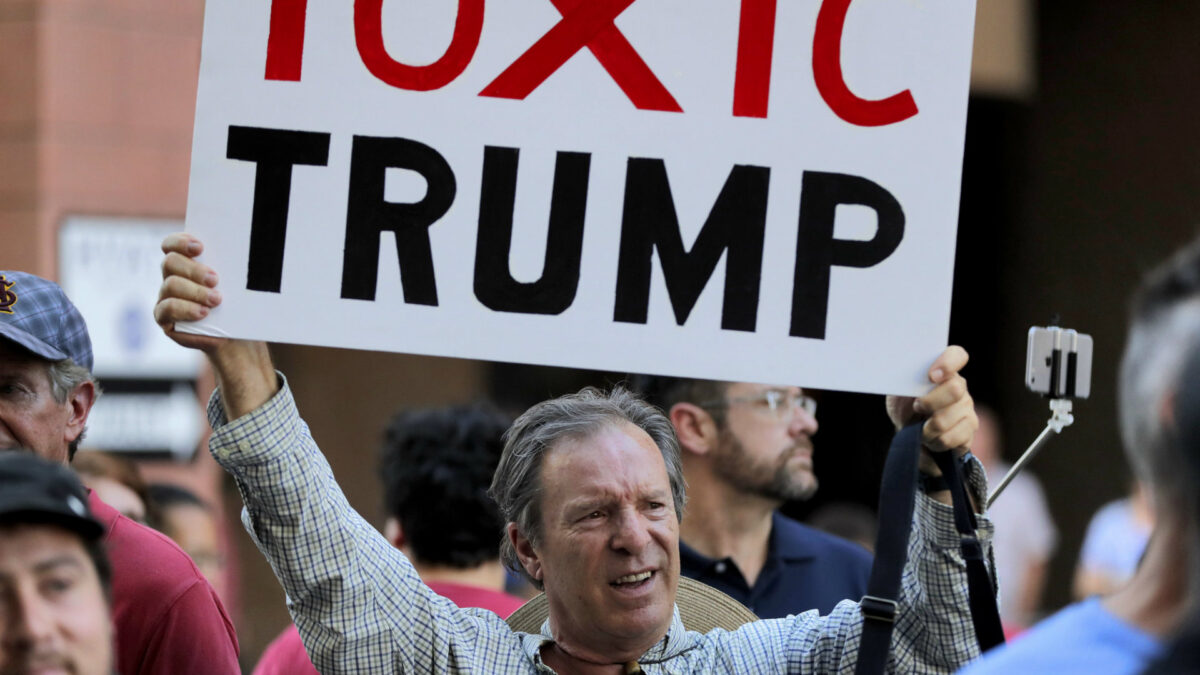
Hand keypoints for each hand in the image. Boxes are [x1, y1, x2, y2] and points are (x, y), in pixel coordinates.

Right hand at [154, 233, 277, 418]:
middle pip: (170, 262)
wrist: (239, 338)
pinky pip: (166, 309)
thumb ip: (234, 267)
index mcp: (188, 263)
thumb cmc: (239, 306)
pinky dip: (185, 309)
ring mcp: (166, 297)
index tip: (200, 247)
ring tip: (217, 300)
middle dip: (194, 269)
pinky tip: (203, 313)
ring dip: (195, 292)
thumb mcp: (239, 285)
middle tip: (215, 280)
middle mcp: (173, 277)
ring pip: (170, 285)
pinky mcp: (165, 318)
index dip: (181, 242)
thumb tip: (249, 250)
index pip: (172, 244)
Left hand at [885, 346, 976, 474]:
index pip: (957, 355)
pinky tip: (932, 438)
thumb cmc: (905, 407)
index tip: (931, 376)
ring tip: (921, 427)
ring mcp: (968, 408)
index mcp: (942, 370)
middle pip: (954, 389)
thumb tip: (904, 381)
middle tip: (916, 407)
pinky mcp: (969, 429)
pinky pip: (951, 438)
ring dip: (926, 429)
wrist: (911, 434)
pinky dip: (935, 441)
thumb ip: (904, 382)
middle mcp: (959, 386)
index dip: (948, 363)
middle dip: (929, 403)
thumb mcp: (898, 391)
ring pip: (947, 419)